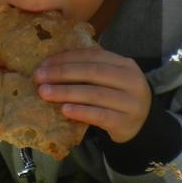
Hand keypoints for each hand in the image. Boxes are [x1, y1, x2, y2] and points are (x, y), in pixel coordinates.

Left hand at [34, 47, 151, 143]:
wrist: (142, 126)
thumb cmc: (118, 98)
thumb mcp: (111, 80)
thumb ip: (90, 70)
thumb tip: (51, 65)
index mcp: (125, 64)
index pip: (93, 56)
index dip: (67, 58)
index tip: (44, 64)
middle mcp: (131, 81)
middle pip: (93, 73)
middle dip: (62, 73)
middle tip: (39, 78)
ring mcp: (131, 103)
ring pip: (95, 94)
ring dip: (66, 92)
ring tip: (45, 93)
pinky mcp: (125, 123)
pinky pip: (100, 115)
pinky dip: (81, 111)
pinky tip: (64, 110)